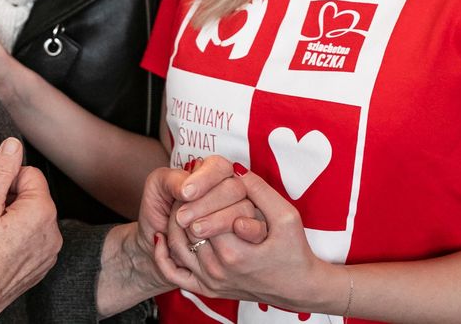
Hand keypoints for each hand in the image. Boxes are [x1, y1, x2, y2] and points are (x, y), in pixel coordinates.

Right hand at [0, 138, 60, 322]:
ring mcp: (50, 251)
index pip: (29, 173)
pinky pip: (35, 238)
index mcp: (42, 211)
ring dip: (16, 219)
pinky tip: (0, 250)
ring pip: (34, 217)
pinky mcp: (43, 265)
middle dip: (12, 201)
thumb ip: (1, 171)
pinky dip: (20, 239)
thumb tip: (13, 144)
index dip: (7, 182)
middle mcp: (54, 231)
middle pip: (33, 195)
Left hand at [153, 166, 326, 308]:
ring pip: (177, 248)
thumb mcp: (286, 217)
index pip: (200, 215)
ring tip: (181, 205)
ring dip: (173, 225)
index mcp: (235, 253)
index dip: (198, 195)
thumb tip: (235, 171)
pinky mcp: (208, 291)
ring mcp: (211, 283)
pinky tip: (161, 238)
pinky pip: (175, 275)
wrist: (298, 289)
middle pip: (185, 230)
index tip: (198, 181)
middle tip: (186, 189)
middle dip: (183, 206)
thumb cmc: (294, 252)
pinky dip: (164, 257)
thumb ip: (260, 192)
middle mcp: (218, 271)